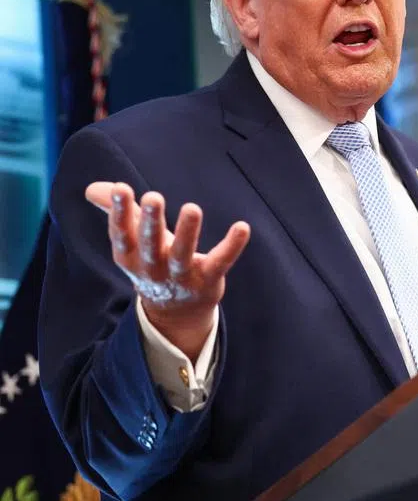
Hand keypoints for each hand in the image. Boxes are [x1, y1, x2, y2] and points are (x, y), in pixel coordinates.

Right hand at [86, 182, 249, 362]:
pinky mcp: (208, 280)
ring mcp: (182, 277)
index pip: (122, 234)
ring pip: (183, 255)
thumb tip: (92, 188)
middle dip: (150, 222)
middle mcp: (154, 268)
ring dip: (188, 232)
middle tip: (153, 197)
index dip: (119, 213)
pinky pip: (221, 262)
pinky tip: (242, 227)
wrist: (175, 313)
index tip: (122, 188)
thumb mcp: (133, 242)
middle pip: (150, 245)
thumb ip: (118, 212)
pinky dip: (232, 246)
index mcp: (131, 257)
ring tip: (192, 208)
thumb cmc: (154, 263)